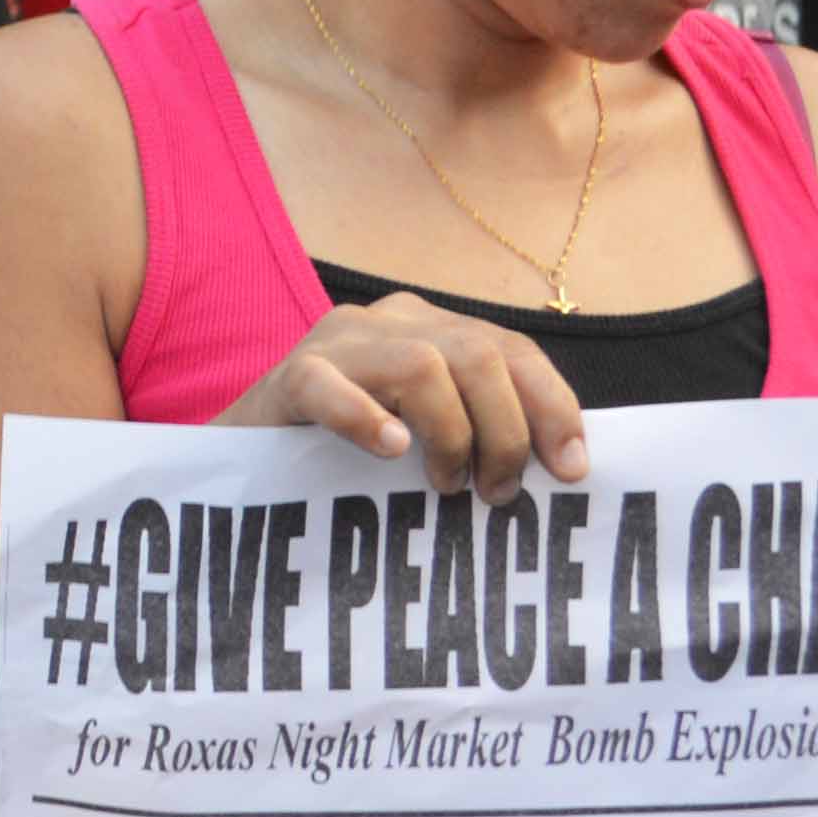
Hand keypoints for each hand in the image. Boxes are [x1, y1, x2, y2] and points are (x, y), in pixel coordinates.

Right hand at [220, 293, 591, 491]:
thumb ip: (477, 431)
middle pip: (478, 354)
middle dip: (507, 430)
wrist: (243, 458)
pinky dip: (367, 418)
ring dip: (452, 434)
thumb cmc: (346, 457)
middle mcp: (390, 323)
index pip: (513, 351)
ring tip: (447, 487)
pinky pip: (332, 386)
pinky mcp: (289, 377)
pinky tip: (391, 451)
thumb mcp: (425, 437)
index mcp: (430, 330)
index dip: (553, 407)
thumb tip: (561, 471)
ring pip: (424, 365)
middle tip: (501, 493)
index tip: (574, 470)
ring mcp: (337, 344)